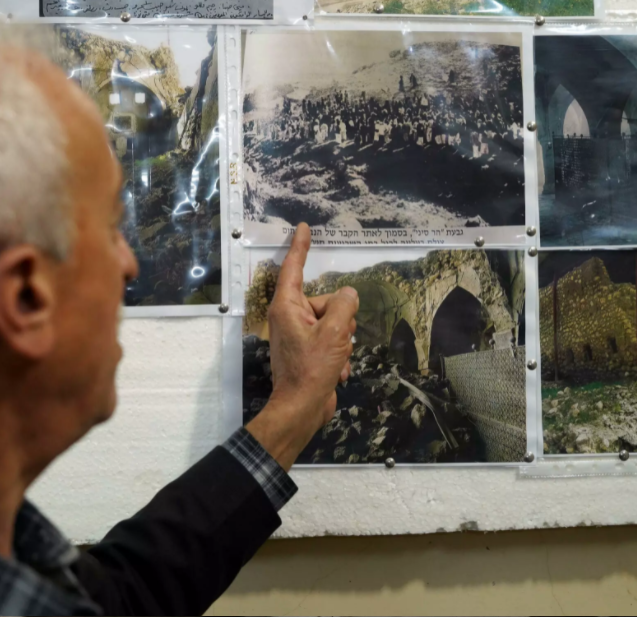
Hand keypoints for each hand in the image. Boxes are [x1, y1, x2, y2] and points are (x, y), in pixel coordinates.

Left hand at [245, 223, 358, 470]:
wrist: (302, 408)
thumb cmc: (312, 369)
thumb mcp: (335, 332)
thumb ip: (345, 306)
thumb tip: (348, 295)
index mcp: (288, 307)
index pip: (294, 268)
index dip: (300, 246)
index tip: (302, 228)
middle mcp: (290, 317)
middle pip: (326, 301)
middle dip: (341, 319)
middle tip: (339, 340)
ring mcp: (299, 335)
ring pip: (334, 322)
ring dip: (342, 341)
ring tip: (336, 359)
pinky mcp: (308, 351)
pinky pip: (332, 341)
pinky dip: (338, 355)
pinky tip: (336, 371)